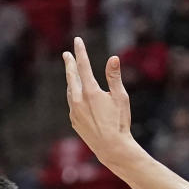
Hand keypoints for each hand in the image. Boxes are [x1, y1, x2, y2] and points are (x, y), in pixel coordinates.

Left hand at [63, 37, 135, 161]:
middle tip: (66, 54)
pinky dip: (74, 96)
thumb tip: (113, 58)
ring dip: (71, 80)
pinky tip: (78, 97)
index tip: (77, 41)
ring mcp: (74, 111)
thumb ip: (114, 77)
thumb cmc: (120, 122)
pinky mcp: (74, 121)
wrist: (112, 148)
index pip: (83, 66)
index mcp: (90, 91)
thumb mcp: (121, 97)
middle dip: (69, 63)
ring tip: (72, 74)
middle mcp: (78, 100)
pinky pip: (72, 104)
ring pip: (70, 90)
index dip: (80, 52)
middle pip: (71, 76)